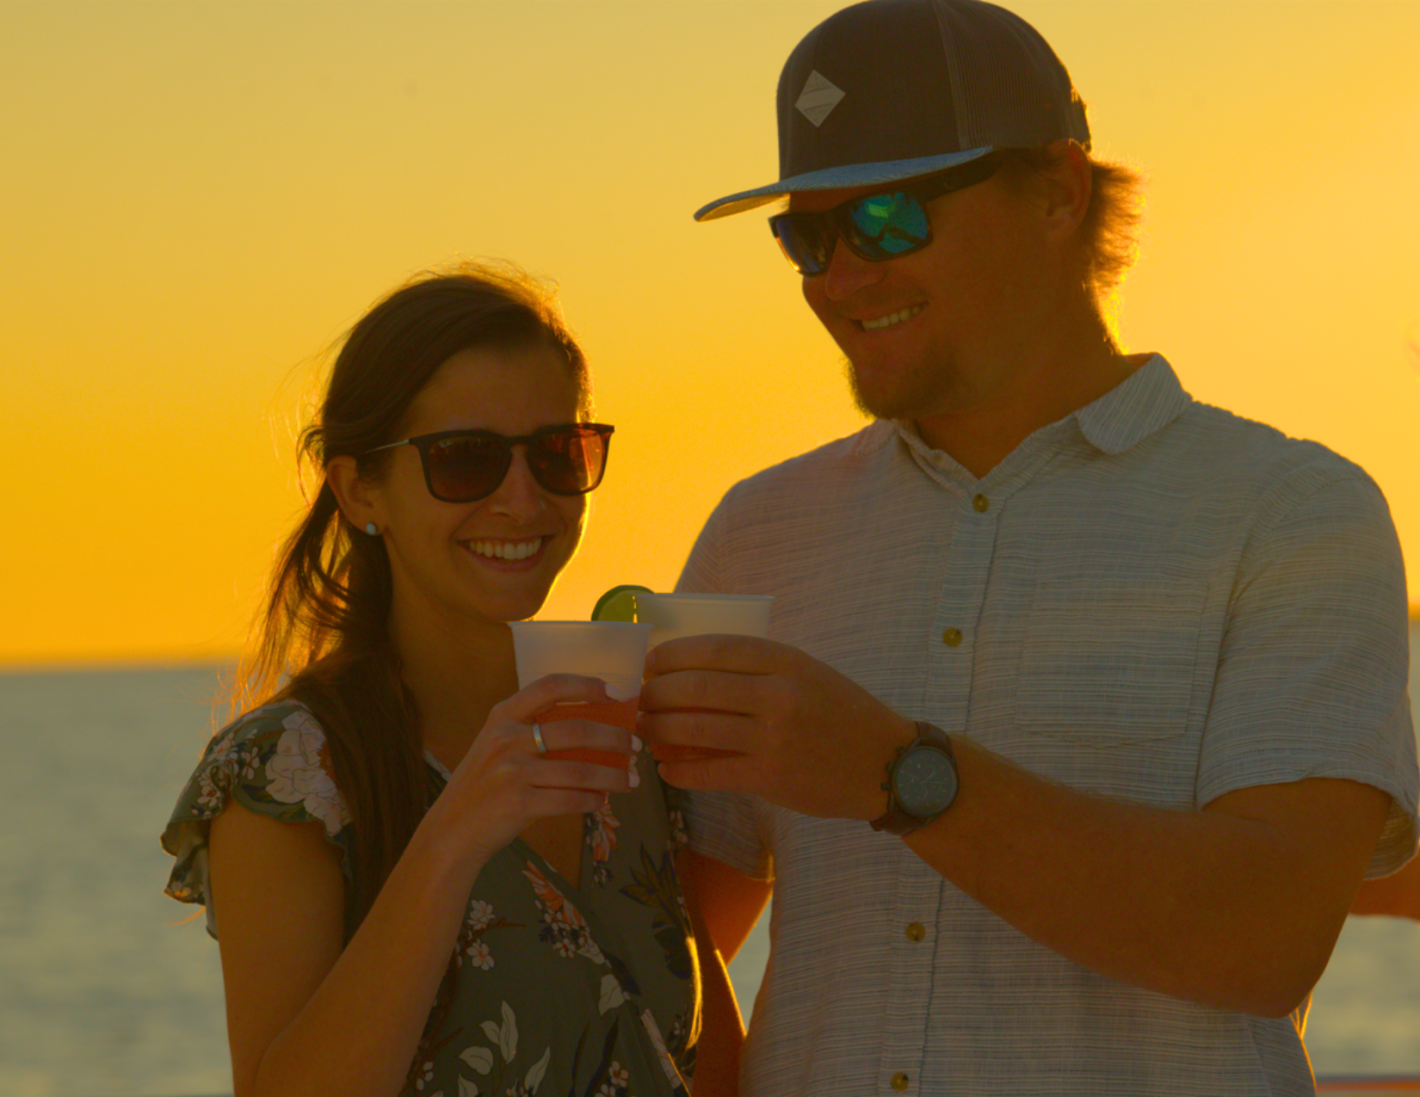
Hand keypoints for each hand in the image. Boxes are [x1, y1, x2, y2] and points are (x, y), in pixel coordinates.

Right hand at [429, 674, 638, 867]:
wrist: (451, 830)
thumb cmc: (483, 786)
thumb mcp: (496, 746)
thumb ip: (530, 731)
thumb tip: (593, 726)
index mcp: (503, 716)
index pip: (549, 686)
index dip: (584, 685)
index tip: (612, 692)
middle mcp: (507, 738)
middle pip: (577, 729)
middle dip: (614, 737)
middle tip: (635, 746)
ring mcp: (512, 771)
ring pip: (581, 770)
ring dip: (613, 776)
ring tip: (631, 780)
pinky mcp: (518, 803)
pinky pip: (571, 799)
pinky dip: (593, 801)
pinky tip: (602, 802)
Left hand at [639, 636, 914, 818]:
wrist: (888, 764)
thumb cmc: (842, 714)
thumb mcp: (807, 674)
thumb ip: (759, 669)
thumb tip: (691, 670)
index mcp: (785, 661)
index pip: (715, 649)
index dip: (674, 654)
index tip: (651, 661)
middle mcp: (777, 694)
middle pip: (696, 687)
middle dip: (657, 692)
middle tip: (639, 697)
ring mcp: (773, 737)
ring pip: (695, 728)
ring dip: (660, 728)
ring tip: (645, 729)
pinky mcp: (770, 777)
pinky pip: (710, 772)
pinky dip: (681, 771)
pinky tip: (666, 768)